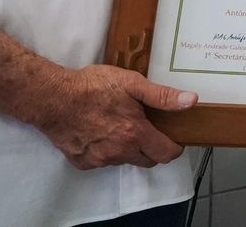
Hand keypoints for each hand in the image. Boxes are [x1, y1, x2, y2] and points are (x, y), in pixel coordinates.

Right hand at [32, 64, 195, 169]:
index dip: (175, 147)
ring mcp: (100, 160)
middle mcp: (119, 153)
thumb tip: (192, 101)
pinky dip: (106, 150)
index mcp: (135, 134)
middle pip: (147, 160)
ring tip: (121, 125)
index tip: (175, 138)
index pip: (166, 154)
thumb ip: (162, 96)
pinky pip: (102, 161)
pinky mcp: (82, 162)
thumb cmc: (93, 87)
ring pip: (124, 160)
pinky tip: (100, 131)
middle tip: (148, 128)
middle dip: (153, 148)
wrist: (53, 98)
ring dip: (129, 148)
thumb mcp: (132, 83)